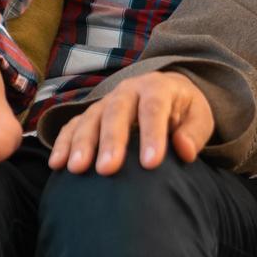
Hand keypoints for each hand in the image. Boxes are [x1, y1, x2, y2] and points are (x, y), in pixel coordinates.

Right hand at [48, 71, 213, 175]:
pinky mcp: (90, 114)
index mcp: (158, 87)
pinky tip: (57, 164)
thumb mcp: (199, 116)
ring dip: (82, 143)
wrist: (166, 93)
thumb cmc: (184, 111)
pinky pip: (73, 125)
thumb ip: (194, 132)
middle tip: (108, 169)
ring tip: (77, 168)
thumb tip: (184, 150)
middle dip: (111, 140)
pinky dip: (64, 142)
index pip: (154, 108)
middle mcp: (128, 91)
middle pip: (117, 112)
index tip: (152, 164)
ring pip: (91, 118)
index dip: (152, 134)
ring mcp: (106, 102)